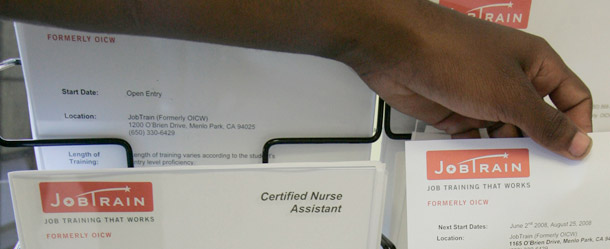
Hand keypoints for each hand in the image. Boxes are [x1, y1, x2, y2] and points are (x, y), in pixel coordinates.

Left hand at [337, 1, 591, 158]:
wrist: (396, 51)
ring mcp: (481, 97)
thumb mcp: (509, 94)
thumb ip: (545, 123)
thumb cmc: (454, 55)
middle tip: (543, 179)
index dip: (577, 126)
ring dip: (506, 154)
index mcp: (535, 65)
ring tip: (512, 181)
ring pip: (503, 133)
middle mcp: (509, 81)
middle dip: (539, 147)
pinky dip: (475, 153)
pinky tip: (478, 170)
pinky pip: (472, 139)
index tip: (575, 158)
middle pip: (536, 121)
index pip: (571, 98)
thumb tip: (580, 144)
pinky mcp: (453, 112)